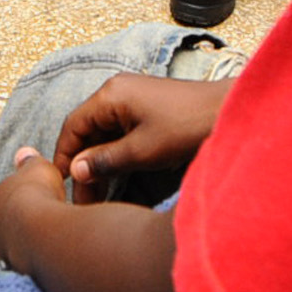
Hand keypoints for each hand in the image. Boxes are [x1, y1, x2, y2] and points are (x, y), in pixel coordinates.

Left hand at [0, 146, 68, 271]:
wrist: (43, 234)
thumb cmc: (39, 196)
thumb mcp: (38, 168)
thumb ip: (30, 161)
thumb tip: (24, 153)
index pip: (5, 197)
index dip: (23, 196)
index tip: (38, 197)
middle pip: (8, 223)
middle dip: (25, 221)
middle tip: (47, 218)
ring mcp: (4, 252)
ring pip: (17, 245)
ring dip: (32, 242)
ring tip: (54, 237)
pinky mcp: (17, 272)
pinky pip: (29, 262)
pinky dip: (40, 258)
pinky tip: (54, 254)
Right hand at [51, 73, 231, 201]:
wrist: (229, 111)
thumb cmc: (188, 126)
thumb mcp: (143, 149)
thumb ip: (106, 160)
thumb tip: (75, 171)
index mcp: (111, 95)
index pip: (72, 126)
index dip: (64, 157)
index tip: (62, 185)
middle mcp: (117, 92)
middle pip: (87, 131)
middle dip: (83, 165)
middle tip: (84, 199)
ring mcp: (133, 99)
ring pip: (103, 134)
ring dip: (100, 162)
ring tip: (98, 194)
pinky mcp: (148, 109)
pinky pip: (120, 132)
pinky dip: (115, 154)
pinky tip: (116, 177)